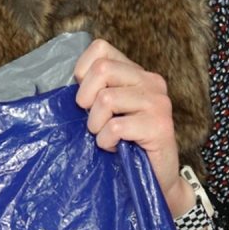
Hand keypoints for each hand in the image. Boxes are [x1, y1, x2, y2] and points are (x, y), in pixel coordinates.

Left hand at [74, 38, 190, 213]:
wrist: (157, 181)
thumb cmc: (127, 146)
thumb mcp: (108, 112)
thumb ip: (96, 92)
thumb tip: (68, 86)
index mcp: (137, 73)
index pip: (101, 48)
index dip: (83, 74)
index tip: (86, 100)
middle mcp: (151, 81)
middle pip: (102, 69)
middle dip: (86, 100)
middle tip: (93, 122)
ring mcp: (158, 102)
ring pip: (106, 99)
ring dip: (96, 126)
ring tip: (106, 137)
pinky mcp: (159, 125)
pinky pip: (115, 127)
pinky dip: (106, 141)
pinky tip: (115, 148)